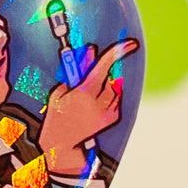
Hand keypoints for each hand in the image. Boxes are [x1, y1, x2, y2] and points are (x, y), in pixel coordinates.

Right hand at [37, 40, 129, 173]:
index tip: (130, 43)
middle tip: (93, 74)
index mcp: (83, 93)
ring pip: (115, 88)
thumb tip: (91, 50)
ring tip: (91, 94)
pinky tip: (96, 105)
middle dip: (104, 71)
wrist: (62, 144)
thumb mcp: (61, 90)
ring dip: (106, 84)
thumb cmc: (57, 113)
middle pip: (110, 76)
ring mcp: (107, 112)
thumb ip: (77, 69)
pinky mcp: (113, 118)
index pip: (103, 67)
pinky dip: (110, 97)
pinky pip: (117, 99)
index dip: (117, 53)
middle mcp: (98, 103)